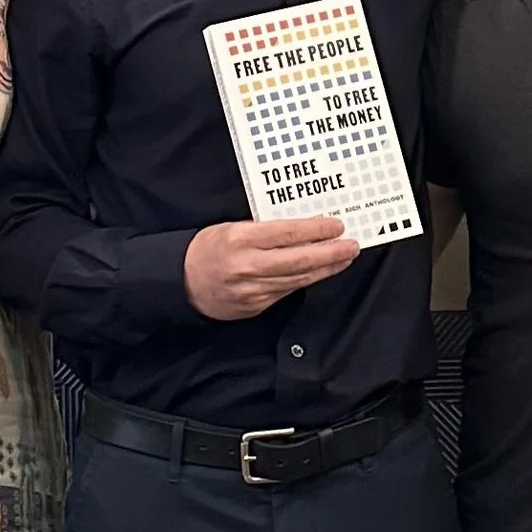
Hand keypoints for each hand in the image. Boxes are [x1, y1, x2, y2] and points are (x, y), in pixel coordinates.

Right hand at [185, 217, 358, 319]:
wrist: (181, 283)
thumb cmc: (206, 250)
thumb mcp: (230, 228)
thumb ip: (263, 230)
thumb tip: (300, 229)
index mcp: (241, 239)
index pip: (288, 233)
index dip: (317, 229)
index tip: (336, 225)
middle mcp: (249, 266)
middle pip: (300, 259)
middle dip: (331, 252)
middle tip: (351, 245)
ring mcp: (253, 289)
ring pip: (299, 278)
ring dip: (326, 268)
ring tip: (344, 258)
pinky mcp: (256, 305)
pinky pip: (287, 291)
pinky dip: (306, 280)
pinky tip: (320, 272)